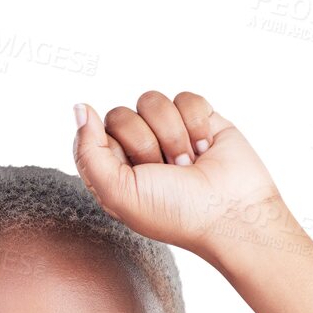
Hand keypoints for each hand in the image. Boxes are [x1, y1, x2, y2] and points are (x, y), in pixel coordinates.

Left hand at [71, 89, 287, 255]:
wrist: (233, 213)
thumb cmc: (176, 214)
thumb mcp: (118, 193)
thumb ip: (88, 153)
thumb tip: (80, 107)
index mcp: (114, 169)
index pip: (93, 133)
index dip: (115, 149)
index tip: (137, 175)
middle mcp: (138, 149)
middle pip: (121, 114)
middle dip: (146, 144)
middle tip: (167, 172)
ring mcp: (169, 132)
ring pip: (151, 101)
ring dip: (172, 135)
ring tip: (188, 163)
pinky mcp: (199, 118)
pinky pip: (185, 97)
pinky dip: (197, 123)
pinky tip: (206, 148)